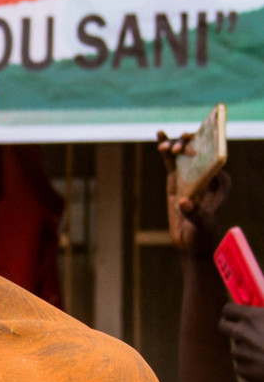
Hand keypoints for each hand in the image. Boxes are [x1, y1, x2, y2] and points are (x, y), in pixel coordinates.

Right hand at [157, 130, 230, 255]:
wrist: (192, 244)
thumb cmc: (203, 236)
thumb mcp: (202, 225)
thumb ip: (195, 213)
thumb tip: (183, 203)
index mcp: (221, 183)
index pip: (215, 159)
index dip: (206, 149)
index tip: (194, 145)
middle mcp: (207, 176)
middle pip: (199, 153)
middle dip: (189, 145)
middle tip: (177, 148)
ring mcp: (191, 177)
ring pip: (184, 154)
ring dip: (175, 146)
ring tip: (165, 146)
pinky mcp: (177, 180)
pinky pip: (171, 162)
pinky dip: (166, 150)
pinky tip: (160, 137)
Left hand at [219, 305, 263, 381]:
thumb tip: (260, 314)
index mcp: (252, 317)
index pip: (229, 309)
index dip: (233, 312)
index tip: (237, 315)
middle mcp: (241, 333)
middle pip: (223, 326)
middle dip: (231, 326)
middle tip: (243, 331)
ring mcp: (239, 353)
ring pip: (237, 348)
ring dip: (246, 349)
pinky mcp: (242, 370)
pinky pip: (242, 365)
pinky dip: (252, 366)